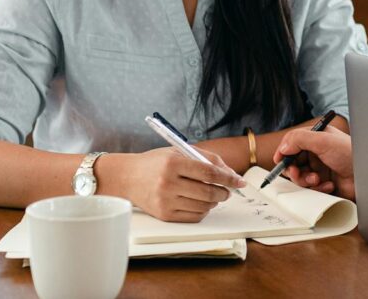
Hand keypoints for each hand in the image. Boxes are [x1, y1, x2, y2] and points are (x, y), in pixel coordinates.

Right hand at [115, 148, 247, 222]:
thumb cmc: (157, 162)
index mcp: (173, 163)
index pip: (209, 172)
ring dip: (215, 201)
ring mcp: (165, 201)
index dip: (228, 178)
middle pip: (208, 191)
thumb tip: (231, 174)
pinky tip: (202, 202)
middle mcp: (168, 182)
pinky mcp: (164, 215)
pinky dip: (204, 210)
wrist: (127, 177)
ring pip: (203, 205)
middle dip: (224, 192)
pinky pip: (193, 216)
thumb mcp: (180, 151)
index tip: (240, 181)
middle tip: (228, 190)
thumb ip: (207, 159)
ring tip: (214, 194)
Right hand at [273, 125, 354, 199]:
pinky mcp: (324, 183)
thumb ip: (300, 139)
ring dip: (306, 180)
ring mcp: (321, 168)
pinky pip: (311, 189)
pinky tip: (329, 185)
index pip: (293, 142)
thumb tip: (283, 147)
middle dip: (294, 170)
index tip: (279, 161)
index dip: (284, 151)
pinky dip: (317, 188)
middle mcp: (317, 153)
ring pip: (300, 177)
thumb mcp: (324, 141)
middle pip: (293, 162)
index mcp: (317, 138)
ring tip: (317, 180)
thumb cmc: (351, 154)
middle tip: (298, 173)